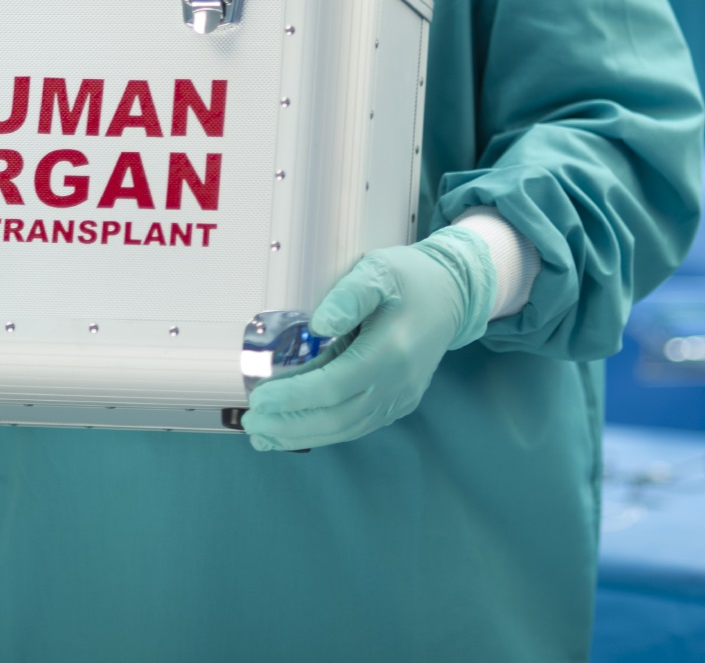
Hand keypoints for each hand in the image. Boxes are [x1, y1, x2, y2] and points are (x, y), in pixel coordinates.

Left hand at [241, 228, 495, 450]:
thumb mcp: (380, 270)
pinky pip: (358, 425)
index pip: (334, 386)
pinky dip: (324, 432)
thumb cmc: (410, 277)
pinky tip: (296, 431)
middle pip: (338, 417)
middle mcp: (398, 382)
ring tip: (263, 435)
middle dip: (290, 424)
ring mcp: (400, 397)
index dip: (294, 397)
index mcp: (391, 350)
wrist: (452, 294)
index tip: (259, 397)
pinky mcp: (398, 403)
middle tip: (252, 422)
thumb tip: (318, 325)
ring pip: (347, 429)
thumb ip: (350, 295)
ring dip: (302, 435)